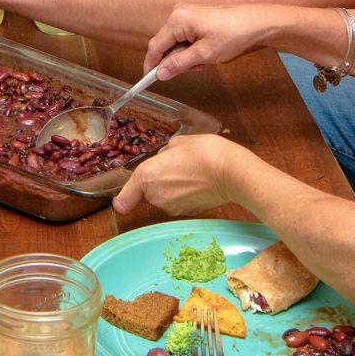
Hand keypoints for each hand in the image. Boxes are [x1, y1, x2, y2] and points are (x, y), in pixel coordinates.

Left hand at [113, 134, 248, 215]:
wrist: (230, 172)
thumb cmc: (203, 152)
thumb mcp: (178, 143)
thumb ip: (164, 154)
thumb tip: (165, 160)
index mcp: (146, 176)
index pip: (123, 200)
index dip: (124, 199)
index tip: (125, 200)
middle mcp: (155, 196)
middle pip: (148, 193)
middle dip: (158, 182)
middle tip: (176, 167)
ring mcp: (172, 207)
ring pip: (165, 198)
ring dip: (172, 189)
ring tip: (191, 174)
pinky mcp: (188, 213)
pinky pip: (180, 203)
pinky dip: (186, 196)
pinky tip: (199, 183)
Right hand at [143, 2, 280, 79]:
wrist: (257, 22)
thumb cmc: (234, 35)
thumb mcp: (204, 54)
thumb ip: (179, 64)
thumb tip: (160, 73)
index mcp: (178, 20)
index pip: (155, 45)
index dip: (152, 64)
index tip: (148, 79)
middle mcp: (178, 12)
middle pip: (165, 43)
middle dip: (176, 60)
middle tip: (195, 69)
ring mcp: (187, 12)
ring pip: (176, 42)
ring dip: (185, 56)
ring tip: (205, 61)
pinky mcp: (195, 15)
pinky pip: (185, 36)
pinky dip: (191, 48)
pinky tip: (206, 53)